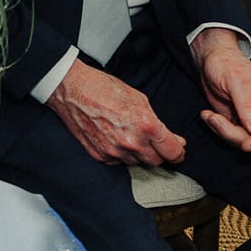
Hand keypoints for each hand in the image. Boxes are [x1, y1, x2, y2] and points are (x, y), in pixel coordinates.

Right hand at [45, 60, 186, 165]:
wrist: (71, 89)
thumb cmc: (103, 88)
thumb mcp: (138, 98)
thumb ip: (156, 121)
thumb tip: (170, 138)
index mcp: (146, 125)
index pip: (173, 152)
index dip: (179, 152)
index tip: (178, 149)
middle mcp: (131, 142)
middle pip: (157, 161)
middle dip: (159, 152)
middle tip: (154, 140)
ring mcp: (114, 151)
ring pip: (137, 162)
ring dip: (138, 153)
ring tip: (129, 134)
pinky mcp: (99, 155)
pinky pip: (118, 161)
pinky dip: (120, 153)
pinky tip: (114, 137)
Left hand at [194, 34, 250, 152]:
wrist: (212, 60)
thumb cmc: (227, 63)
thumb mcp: (236, 80)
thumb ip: (247, 106)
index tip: (246, 145)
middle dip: (236, 136)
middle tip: (215, 120)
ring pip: (244, 140)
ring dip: (223, 132)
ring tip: (209, 115)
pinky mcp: (239, 122)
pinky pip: (231, 136)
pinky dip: (218, 129)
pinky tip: (208, 115)